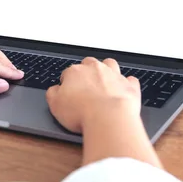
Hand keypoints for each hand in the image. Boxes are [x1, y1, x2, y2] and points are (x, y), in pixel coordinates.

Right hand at [46, 57, 161, 167]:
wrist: (108, 118)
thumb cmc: (82, 112)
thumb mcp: (55, 105)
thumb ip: (52, 94)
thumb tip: (53, 90)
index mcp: (75, 72)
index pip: (68, 72)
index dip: (67, 83)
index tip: (67, 92)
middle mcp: (95, 69)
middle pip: (89, 63)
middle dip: (87, 71)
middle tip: (85, 86)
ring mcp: (114, 76)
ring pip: (110, 64)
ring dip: (107, 71)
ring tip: (104, 82)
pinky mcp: (129, 86)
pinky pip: (130, 80)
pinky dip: (127, 84)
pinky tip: (123, 90)